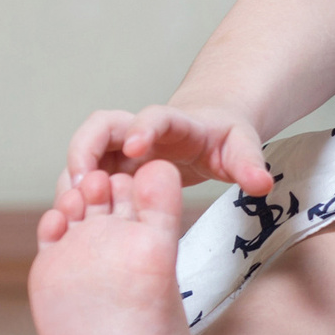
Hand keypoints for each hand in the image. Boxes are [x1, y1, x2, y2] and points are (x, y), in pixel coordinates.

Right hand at [66, 106, 270, 194]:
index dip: (142, 128)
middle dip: (84, 149)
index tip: (135, 145)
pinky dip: (77, 193)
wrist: (209, 134)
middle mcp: (140, 130)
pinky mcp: (112, 166)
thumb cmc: (224, 140)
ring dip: (74, 176)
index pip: (154, 117)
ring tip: (72, 208)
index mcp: (175, 123)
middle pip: (101, 126)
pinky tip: (77, 217)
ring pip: (85, 152)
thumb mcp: (243, 148)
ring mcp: (121, 148)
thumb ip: (251, 165)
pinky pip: (85, 174)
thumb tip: (262, 185)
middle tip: (82, 185)